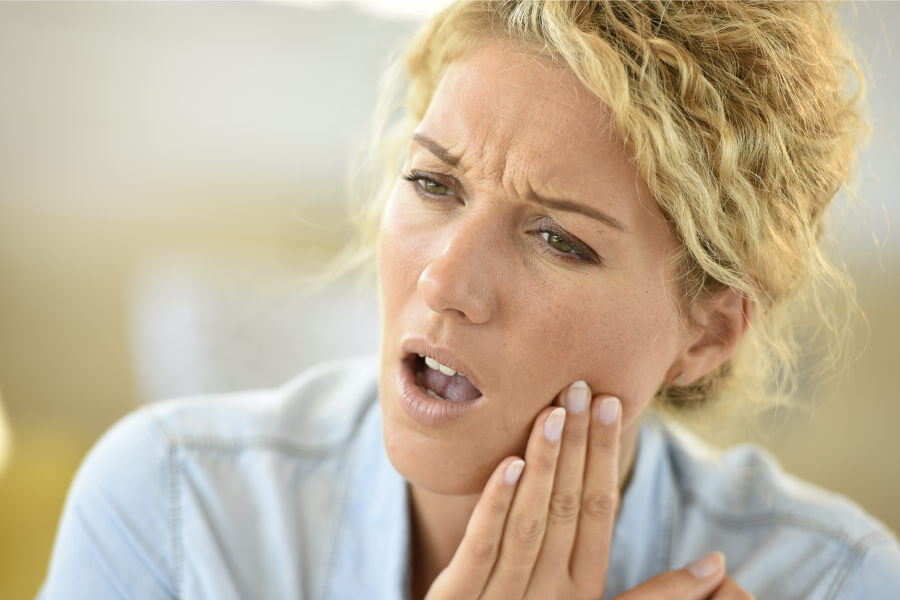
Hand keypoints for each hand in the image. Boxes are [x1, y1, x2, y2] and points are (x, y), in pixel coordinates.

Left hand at [425, 380, 754, 599]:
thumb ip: (649, 595)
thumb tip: (716, 565)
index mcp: (583, 591)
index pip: (599, 513)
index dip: (605, 458)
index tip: (612, 404)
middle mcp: (551, 595)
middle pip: (568, 509)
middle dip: (578, 447)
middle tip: (585, 389)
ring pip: (530, 523)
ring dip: (545, 465)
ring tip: (555, 411)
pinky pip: (479, 548)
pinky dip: (495, 505)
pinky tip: (509, 462)